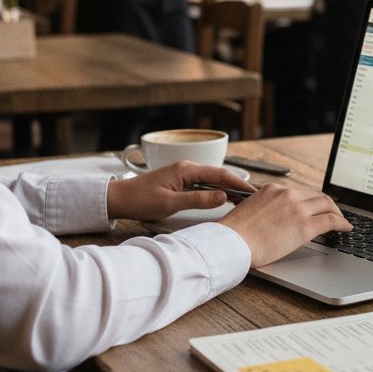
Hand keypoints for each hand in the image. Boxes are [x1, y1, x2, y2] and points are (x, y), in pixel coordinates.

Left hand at [106, 161, 256, 221]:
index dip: (238, 183)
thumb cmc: (140, 200)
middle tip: (254, 196)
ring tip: (244, 199)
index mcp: (186, 169)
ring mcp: (183, 174)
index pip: (219, 174)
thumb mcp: (170, 203)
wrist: (118, 199)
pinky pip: (203, 184)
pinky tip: (223, 198)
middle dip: (237, 185)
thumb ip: (198, 200)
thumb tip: (222, 196)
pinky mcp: (179, 181)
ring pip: (211, 180)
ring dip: (227, 188)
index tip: (253, 192)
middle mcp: (186, 168)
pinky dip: (216, 191)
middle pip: (218, 175)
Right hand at [219, 183, 351, 267]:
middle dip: (328, 205)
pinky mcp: (304, 225)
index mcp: (273, 190)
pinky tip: (345, 228)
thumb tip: (273, 219)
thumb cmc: (235, 234)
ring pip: (327, 204)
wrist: (232, 242)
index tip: (317, 206)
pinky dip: (341, 223)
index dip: (312, 200)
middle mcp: (287, 194)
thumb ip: (265, 209)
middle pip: (317, 195)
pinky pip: (331, 220)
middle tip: (334, 214)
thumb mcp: (250, 211)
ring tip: (341, 222)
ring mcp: (297, 208)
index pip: (300, 192)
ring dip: (337, 213)